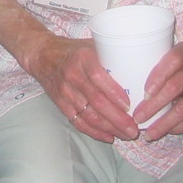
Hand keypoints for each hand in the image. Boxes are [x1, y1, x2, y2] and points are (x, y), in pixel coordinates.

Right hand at [25, 34, 139, 142]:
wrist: (42, 55)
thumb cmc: (73, 50)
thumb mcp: (90, 45)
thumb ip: (110, 55)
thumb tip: (140, 65)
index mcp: (82, 58)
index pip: (99, 77)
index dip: (114, 93)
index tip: (129, 105)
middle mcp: (72, 75)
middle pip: (96, 101)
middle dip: (117, 118)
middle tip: (134, 129)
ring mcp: (65, 91)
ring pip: (89, 115)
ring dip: (109, 128)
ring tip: (126, 134)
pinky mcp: (60, 103)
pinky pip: (78, 121)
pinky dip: (94, 132)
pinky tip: (108, 137)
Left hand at [136, 40, 182, 140]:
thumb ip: (167, 64)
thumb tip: (138, 81)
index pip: (171, 62)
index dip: (157, 77)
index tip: (145, 93)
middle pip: (173, 88)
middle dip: (153, 105)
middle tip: (138, 117)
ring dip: (164, 123)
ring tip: (149, 133)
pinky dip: (180, 126)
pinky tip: (168, 131)